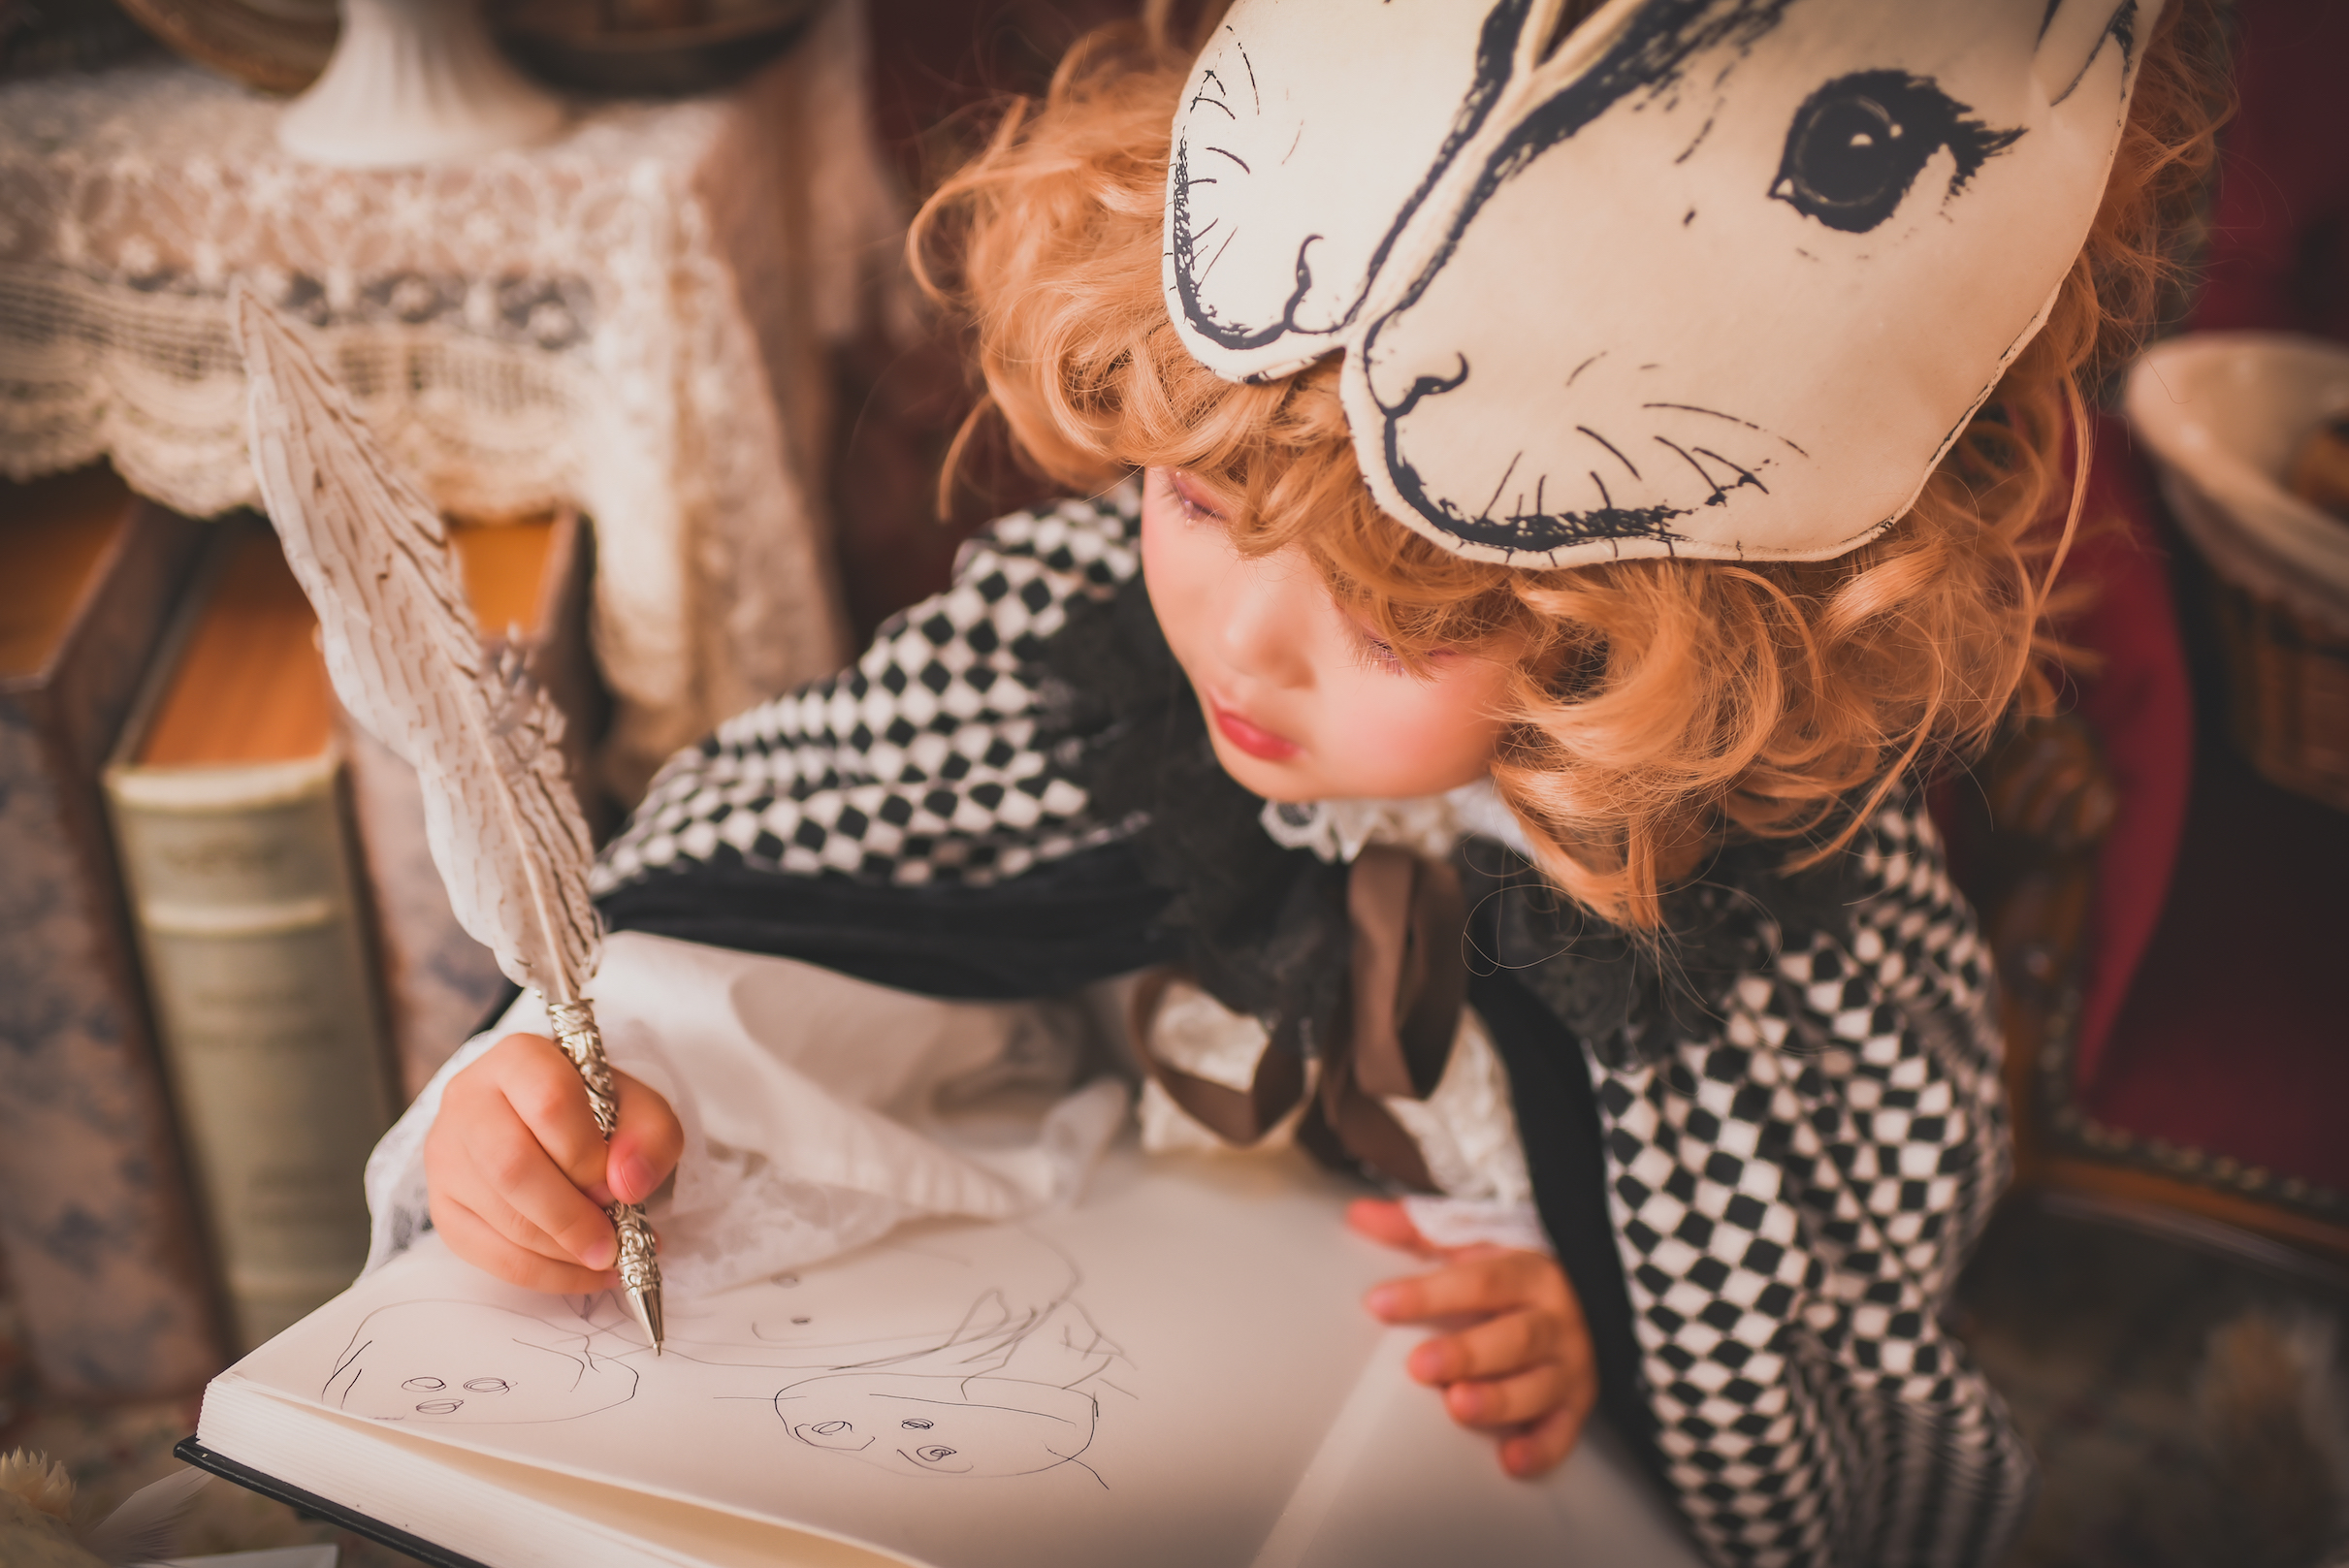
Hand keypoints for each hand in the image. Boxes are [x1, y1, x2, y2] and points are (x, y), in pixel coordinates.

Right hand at [424, 1033, 682, 1292]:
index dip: (588, 1155)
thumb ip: (650, 1137)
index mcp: (518, 1059)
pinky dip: (546, 1274)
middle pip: (512, 1166)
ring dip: (564, 1251)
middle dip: (572, 1217)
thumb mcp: (641, 1108)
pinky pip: (489, 1256)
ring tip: (610, 1256)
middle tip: (616, 1242)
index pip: (549, 1102)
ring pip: (500, 1216)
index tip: (618, 1185)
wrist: (553, 1123)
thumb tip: (628, 1185)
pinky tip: (584, 1272)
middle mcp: (468, 1100)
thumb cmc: (598, 1112)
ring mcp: (447, 1155)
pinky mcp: (444, 1206)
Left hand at [1350, 1198, 1595, 1478]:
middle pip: (1514, 1336)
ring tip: (1458, 1406)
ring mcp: (1571, 1365)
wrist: (1589, 1303)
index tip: (1378, 1303)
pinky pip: (1564, 1431)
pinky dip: (1541, 1448)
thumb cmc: (1512, 1275)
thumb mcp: (1472, 1244)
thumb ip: (1415, 1229)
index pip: (1479, 1280)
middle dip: (1467, 1352)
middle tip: (1419, 1365)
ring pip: (1540, 1385)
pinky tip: (1510, 1460)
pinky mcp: (1577, 1405)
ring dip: (1501, 1399)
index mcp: (1529, 1272)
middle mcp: (1555, 1318)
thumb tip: (1357, 1214)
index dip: (1429, 1293)